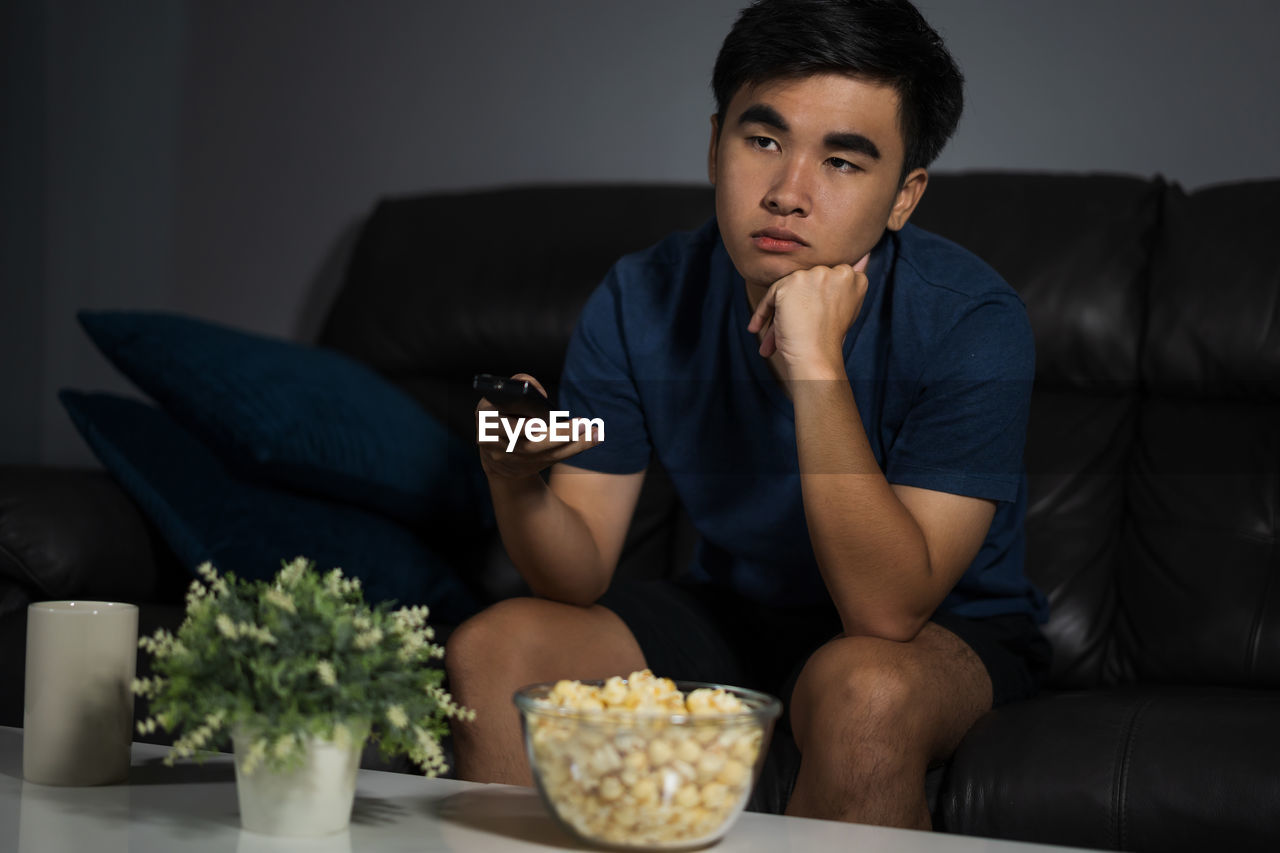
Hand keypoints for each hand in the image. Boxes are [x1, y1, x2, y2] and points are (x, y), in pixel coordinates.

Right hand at [475, 374, 600, 479]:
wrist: (494, 450)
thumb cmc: (503, 412)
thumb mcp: (502, 395)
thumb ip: (521, 384)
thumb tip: (541, 393)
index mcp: (487, 419)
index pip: (502, 424)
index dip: (520, 428)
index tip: (539, 425)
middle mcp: (497, 443)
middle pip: (529, 443)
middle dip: (557, 434)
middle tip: (581, 425)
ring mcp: (512, 459)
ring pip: (545, 453)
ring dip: (573, 442)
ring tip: (594, 431)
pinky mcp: (528, 467)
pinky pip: (554, 458)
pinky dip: (576, 448)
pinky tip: (595, 436)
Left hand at [746, 254, 869, 378]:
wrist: (817, 356)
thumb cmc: (828, 340)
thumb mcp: (846, 309)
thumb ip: (846, 286)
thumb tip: (862, 257)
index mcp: (855, 278)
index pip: (829, 279)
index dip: (817, 299)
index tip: (813, 316)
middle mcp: (838, 271)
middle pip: (807, 284)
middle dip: (797, 307)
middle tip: (792, 329)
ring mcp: (815, 275)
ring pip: (789, 289)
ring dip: (778, 313)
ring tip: (773, 337)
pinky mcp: (792, 282)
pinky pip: (771, 296)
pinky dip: (762, 313)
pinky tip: (756, 327)